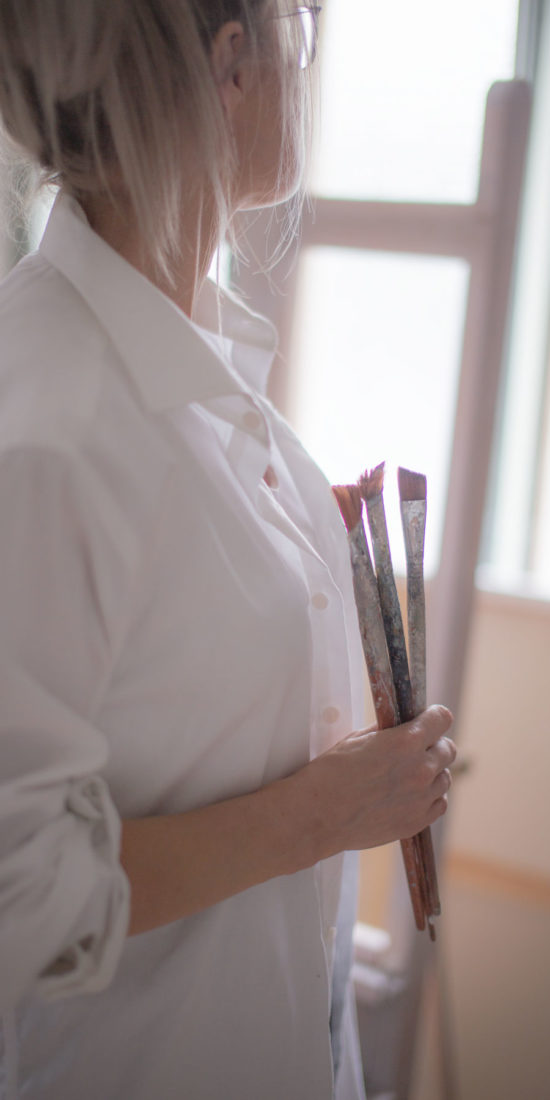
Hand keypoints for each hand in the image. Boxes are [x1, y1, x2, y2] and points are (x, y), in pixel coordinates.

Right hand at [304, 705, 455, 857]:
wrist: (318, 815)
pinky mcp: (416, 822)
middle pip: (449, 749)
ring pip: (445, 778)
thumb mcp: (358, 738)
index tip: (429, 720)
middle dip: (435, 745)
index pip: (442, 719)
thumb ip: (389, 731)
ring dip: (433, 773)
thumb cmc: (331, 773)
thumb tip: (403, 726)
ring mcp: (421, 798)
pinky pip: (439, 804)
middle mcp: (420, 769)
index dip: (434, 717)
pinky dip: (430, 797)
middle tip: (418, 748)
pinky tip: (412, 795)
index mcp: (406, 742)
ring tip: (410, 775)